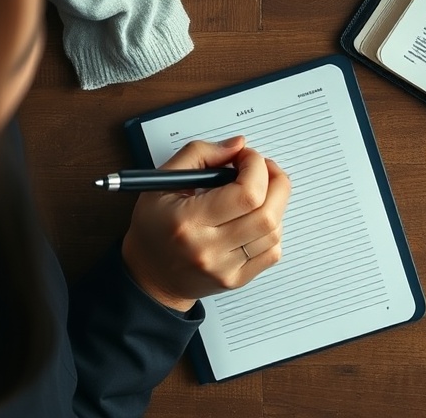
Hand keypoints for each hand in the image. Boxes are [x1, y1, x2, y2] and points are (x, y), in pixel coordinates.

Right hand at [121, 136, 290, 310]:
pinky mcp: (237, 280)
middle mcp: (209, 249)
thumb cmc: (155, 226)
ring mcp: (226, 269)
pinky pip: (273, 252)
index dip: (256, 167)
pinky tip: (255, 219)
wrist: (150, 275)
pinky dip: (272, 230)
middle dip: (275, 181)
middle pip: (268, 213)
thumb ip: (200, 154)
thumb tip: (238, 145)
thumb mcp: (163, 181)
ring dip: (275, 204)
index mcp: (188, 221)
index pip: (246, 194)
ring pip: (274, 231)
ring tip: (257, 193)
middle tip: (263, 169)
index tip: (246, 157)